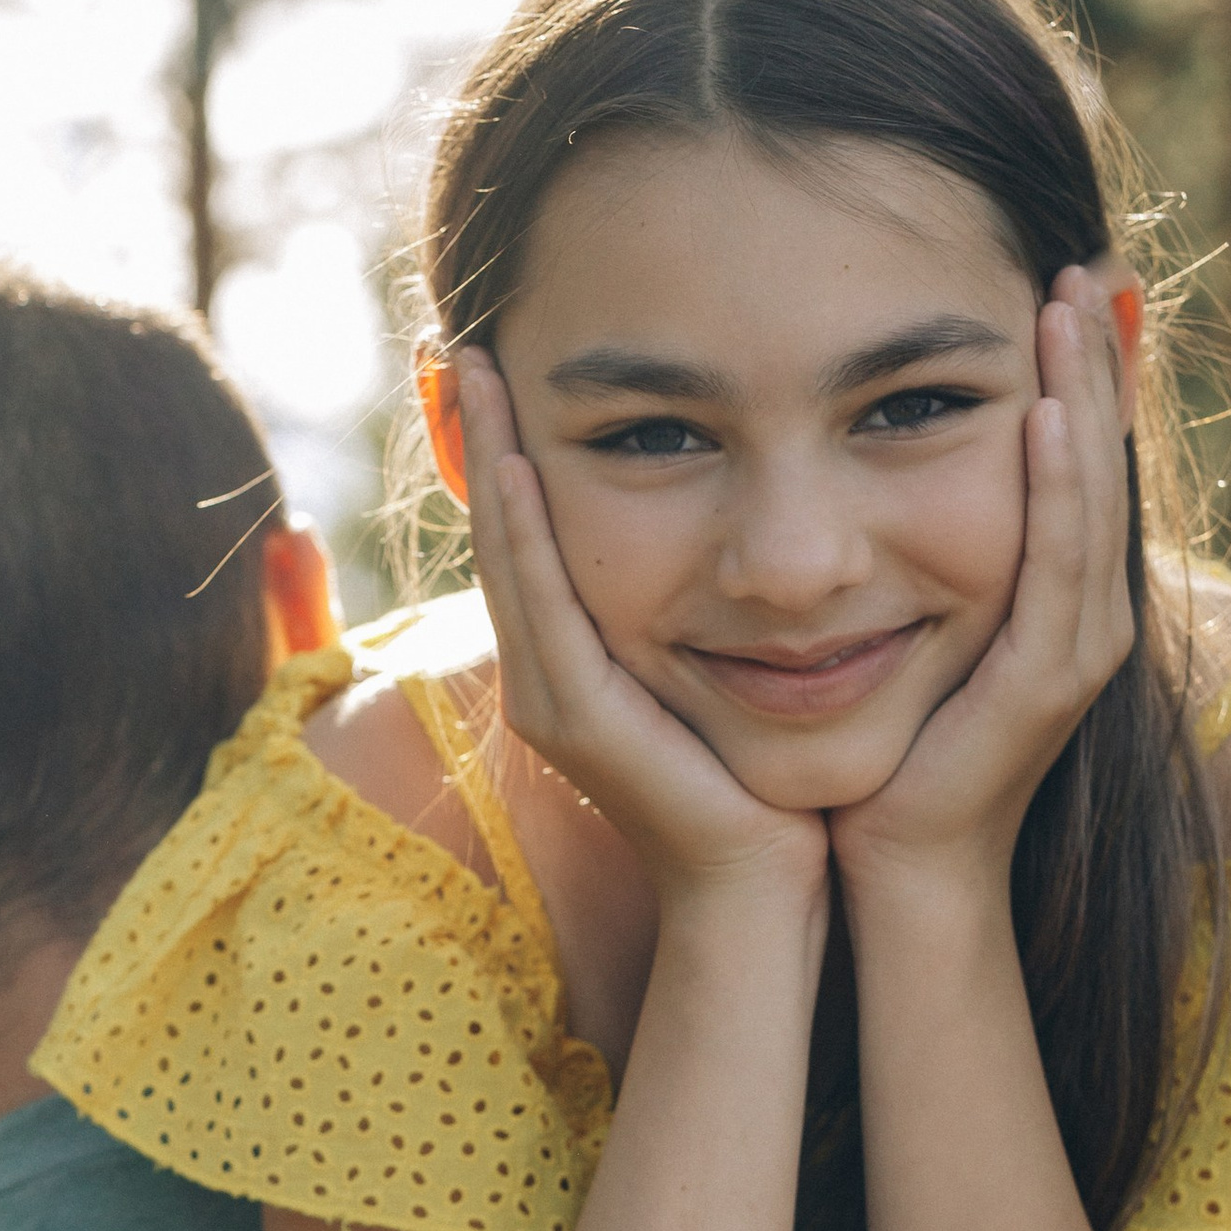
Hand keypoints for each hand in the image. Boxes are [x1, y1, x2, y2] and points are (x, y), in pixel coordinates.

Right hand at [454, 351, 825, 911]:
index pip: (528, 538)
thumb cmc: (763, 787)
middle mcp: (544, 678)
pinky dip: (524, 532)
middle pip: (499, 535)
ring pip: (506, 558)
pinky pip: (541, 605)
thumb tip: (731, 542)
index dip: (506, 453)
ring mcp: (549, 700)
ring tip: (477, 373)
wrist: (762, 888)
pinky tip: (517, 463)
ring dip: (487, 461)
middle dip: (480, 437)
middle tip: (467, 343)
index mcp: (573, 664)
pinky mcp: (575, 718)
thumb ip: (703, 614)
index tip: (505, 367)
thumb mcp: (721, 675)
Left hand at [826, 272, 1135, 900]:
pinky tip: (1047, 414)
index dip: (1076, 371)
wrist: (900, 868)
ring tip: (1071, 304)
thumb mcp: (912, 627)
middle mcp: (1085, 613)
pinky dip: (1059, 485)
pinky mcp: (1049, 680)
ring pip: (1092, 495)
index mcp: (1056, 596)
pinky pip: (1059, 562)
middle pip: (1101, 460)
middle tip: (1079, 259)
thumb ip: (915, 554)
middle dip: (1092, 358)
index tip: (1053, 281)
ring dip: (1085, 395)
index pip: (1076, 459)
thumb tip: (868, 466)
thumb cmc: (893, 757)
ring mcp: (1077, 647)